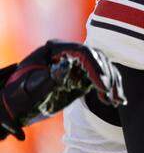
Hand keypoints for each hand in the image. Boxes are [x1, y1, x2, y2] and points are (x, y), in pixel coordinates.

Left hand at [0, 41, 124, 139]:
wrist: (18, 103)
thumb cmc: (21, 93)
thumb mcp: (31, 86)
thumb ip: (49, 75)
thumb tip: (67, 65)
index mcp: (55, 49)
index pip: (82, 52)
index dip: (95, 68)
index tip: (103, 88)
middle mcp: (69, 52)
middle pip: (97, 58)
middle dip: (107, 77)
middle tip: (109, 95)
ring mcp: (78, 63)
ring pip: (104, 67)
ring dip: (113, 84)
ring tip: (116, 101)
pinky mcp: (83, 75)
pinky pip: (103, 77)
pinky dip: (112, 88)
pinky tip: (117, 100)